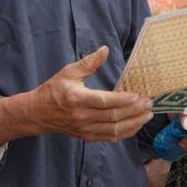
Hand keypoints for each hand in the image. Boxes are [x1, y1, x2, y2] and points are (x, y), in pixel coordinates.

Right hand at [32, 46, 153, 141]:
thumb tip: (105, 49)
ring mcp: (85, 129)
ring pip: (115, 130)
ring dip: (134, 123)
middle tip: (149, 103)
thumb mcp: (68, 72)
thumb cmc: (54, 90)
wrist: (37, 114)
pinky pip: (111, 137)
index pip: (104, 101)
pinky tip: (137, 124)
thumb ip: (89, 62)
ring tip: (148, 114)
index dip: (123, 100)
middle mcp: (82, 117)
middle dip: (135, 111)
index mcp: (77, 99)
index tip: (138, 96)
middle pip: (113, 117)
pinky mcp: (87, 136)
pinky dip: (126, 132)